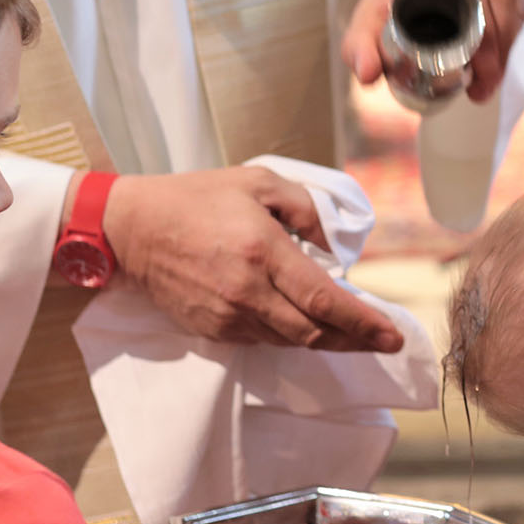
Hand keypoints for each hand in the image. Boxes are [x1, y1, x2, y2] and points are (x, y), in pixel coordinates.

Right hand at [104, 166, 403, 351]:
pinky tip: (305, 323)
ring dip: (324, 339)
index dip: (363, 322)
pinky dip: (289, 334)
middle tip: (383, 340)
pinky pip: (263, 340)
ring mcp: (228, 316)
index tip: (392, 336)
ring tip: (352, 332)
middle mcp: (247, 291)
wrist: (132, 229)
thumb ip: (307, 208)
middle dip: (354, 340)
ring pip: (290, 341)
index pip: (324, 300)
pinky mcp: (213, 329)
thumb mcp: (258, 182)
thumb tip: (337, 247)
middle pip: (313, 332)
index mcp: (262, 252)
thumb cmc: (197, 198)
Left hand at [343, 0, 523, 102]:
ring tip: (494, 75)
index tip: (473, 75)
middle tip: (486, 84)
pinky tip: (505, 45)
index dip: (478, 35)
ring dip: (511, 38)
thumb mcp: (370, 17)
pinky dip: (519, 20)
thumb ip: (359, 47)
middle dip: (497, 46)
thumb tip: (368, 74)